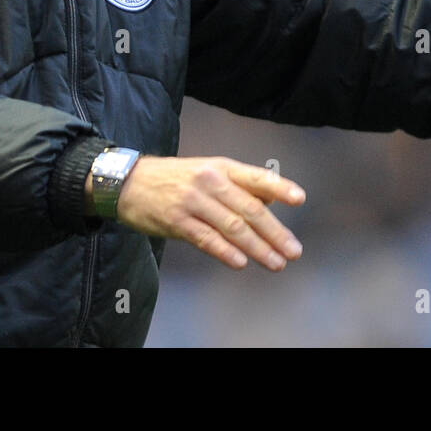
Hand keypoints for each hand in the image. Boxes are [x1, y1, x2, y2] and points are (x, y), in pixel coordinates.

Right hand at [111, 156, 305, 270]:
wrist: (130, 182)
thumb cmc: (176, 179)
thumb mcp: (208, 172)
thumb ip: (239, 186)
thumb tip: (272, 204)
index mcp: (221, 167)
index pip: (256, 177)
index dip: (279, 187)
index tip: (300, 199)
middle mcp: (210, 182)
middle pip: (249, 208)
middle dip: (275, 232)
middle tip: (293, 250)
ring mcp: (193, 201)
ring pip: (232, 227)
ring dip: (257, 247)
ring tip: (276, 262)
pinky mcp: (177, 221)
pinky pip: (206, 239)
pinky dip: (226, 252)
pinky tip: (242, 262)